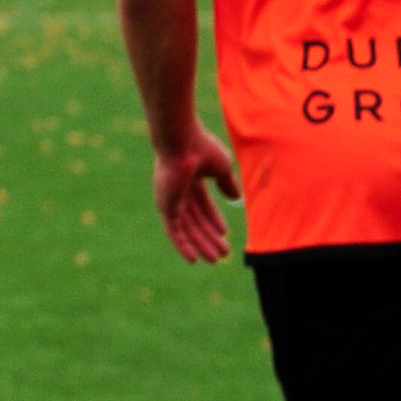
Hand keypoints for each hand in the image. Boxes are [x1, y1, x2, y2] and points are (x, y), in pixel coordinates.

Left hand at [151, 125, 239, 263]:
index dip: (214, 219)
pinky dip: (182, 245)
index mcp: (190, 178)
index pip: (202, 204)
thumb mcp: (221, 167)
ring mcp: (170, 198)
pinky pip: (173, 230)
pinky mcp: (165, 205)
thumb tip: (235, 198)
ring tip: (215, 259)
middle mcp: (177, 189)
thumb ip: (227, 183)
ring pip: (186, 228)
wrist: (182, 141)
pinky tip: (193, 259)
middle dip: (209, 236)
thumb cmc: (201, 148)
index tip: (225, 233)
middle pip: (195, 219)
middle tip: (223, 254)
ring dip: (200, 244)